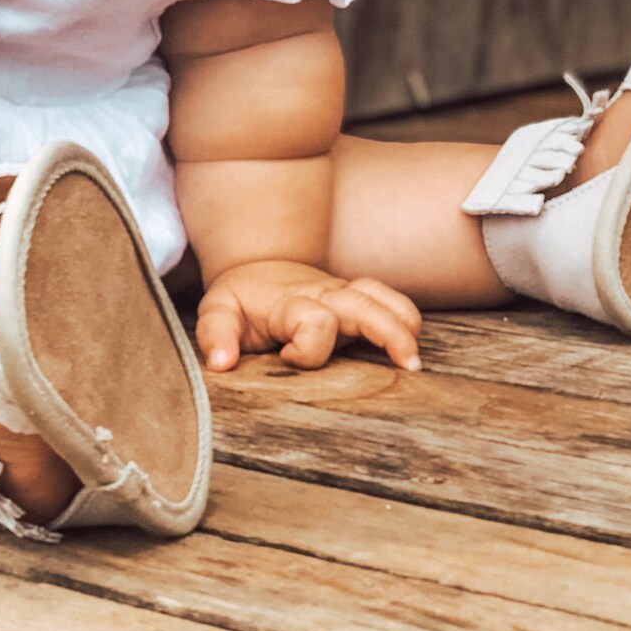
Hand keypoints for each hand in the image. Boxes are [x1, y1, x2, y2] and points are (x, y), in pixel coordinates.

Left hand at [196, 259, 421, 372]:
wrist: (258, 265)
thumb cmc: (241, 297)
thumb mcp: (218, 310)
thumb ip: (216, 334)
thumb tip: (221, 363)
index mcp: (291, 302)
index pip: (315, 322)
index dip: (307, 349)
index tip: (285, 359)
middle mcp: (325, 295)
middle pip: (365, 305)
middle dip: (389, 333)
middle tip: (408, 366)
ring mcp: (345, 296)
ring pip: (385, 299)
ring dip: (404, 325)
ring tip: (415, 363)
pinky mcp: (357, 300)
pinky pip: (391, 301)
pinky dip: (406, 321)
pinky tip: (412, 349)